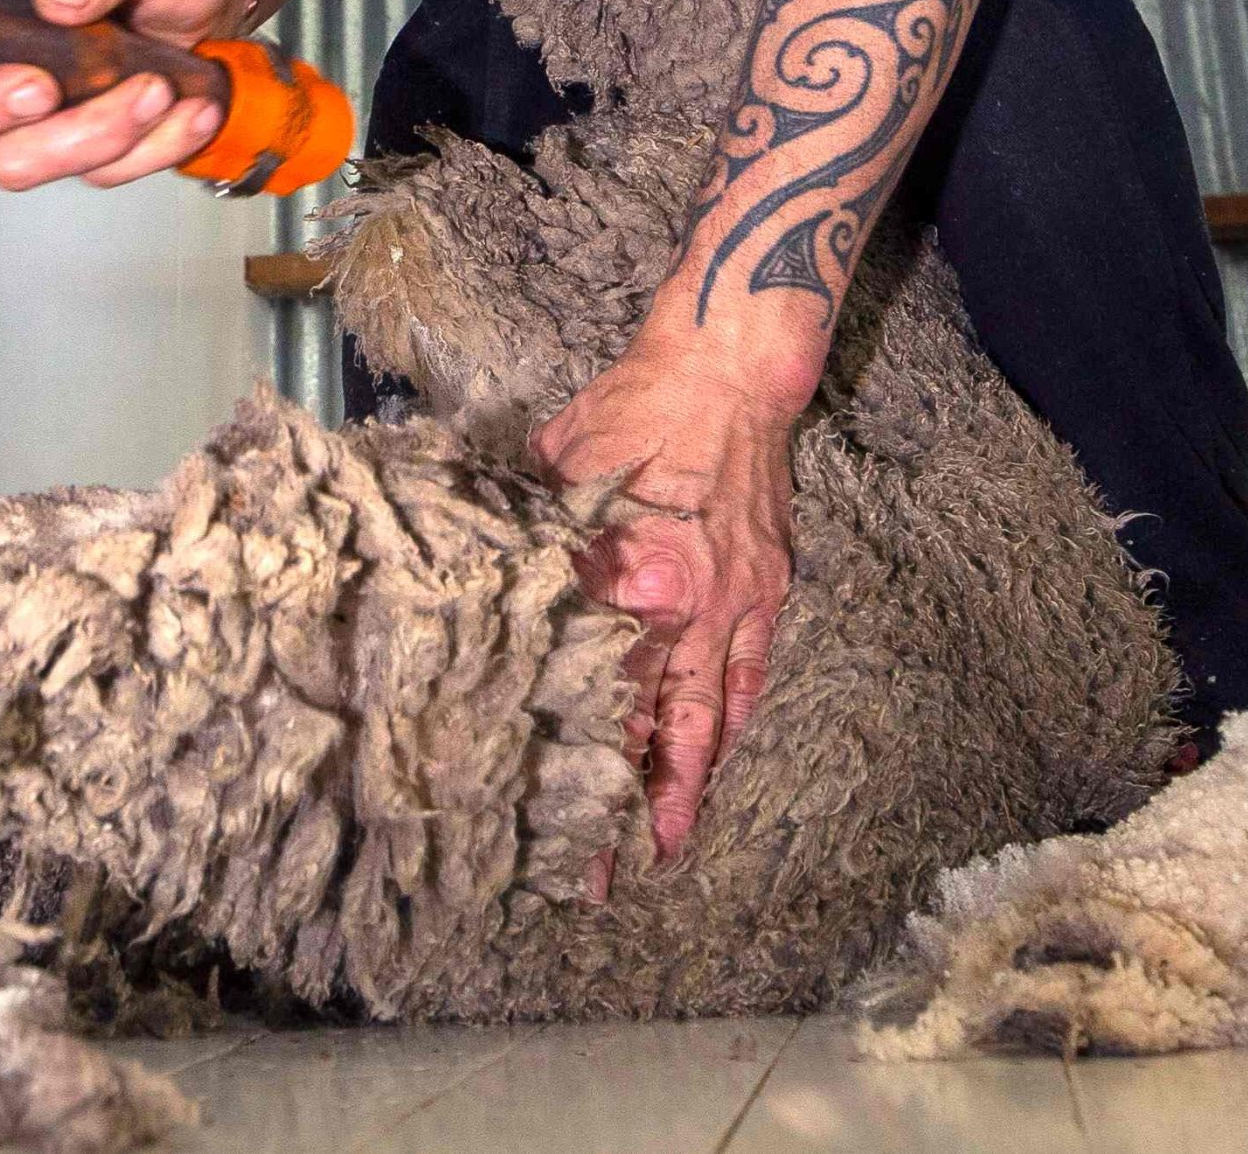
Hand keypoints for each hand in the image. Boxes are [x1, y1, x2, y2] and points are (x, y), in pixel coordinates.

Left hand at [531, 333, 800, 875]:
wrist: (726, 373)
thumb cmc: (629, 413)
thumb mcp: (555, 473)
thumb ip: (530, 538)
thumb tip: (480, 583)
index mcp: (628, 580)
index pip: (592, 691)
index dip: (569, 758)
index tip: (540, 814)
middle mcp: (685, 608)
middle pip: (655, 727)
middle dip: (632, 806)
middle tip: (605, 874)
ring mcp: (735, 606)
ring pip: (711, 718)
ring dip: (691, 784)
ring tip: (669, 846)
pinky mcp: (767, 591)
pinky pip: (750, 676)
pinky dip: (732, 723)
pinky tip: (718, 758)